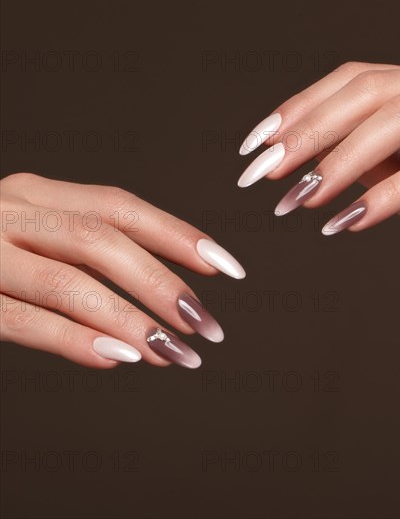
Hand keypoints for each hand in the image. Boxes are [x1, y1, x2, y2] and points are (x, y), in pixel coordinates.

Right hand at [0, 173, 245, 367]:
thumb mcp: (35, 232)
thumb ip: (88, 253)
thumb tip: (163, 297)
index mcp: (37, 192)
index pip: (122, 207)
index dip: (178, 235)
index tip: (225, 267)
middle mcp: (10, 209)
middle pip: (101, 241)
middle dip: (161, 283)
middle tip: (206, 324)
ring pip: (68, 280)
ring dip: (129, 320)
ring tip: (175, 353)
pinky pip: (21, 318)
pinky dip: (74, 340)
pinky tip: (118, 359)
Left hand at [237, 62, 399, 259]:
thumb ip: (368, 160)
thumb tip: (310, 156)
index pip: (356, 78)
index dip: (300, 106)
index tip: (257, 143)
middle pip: (371, 89)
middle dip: (308, 130)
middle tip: (263, 172)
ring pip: (399, 116)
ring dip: (337, 161)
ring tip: (297, 200)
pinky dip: (384, 198)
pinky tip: (345, 225)